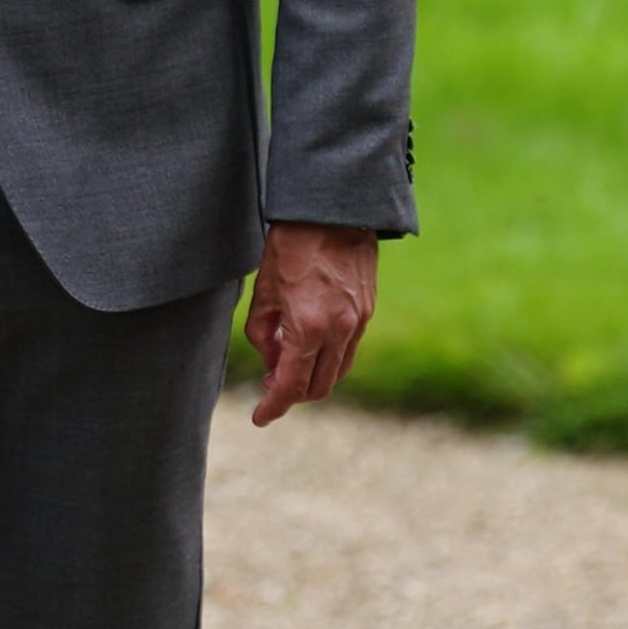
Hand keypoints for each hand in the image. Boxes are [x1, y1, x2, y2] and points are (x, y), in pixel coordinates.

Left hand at [246, 222, 379, 424]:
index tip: (260, 417)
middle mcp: (339, 330)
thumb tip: (271, 363)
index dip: (273, 407)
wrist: (334, 211)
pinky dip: (328, 357)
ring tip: (289, 363)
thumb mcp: (264, 291)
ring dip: (313, 378)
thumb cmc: (291, 246)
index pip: (291, 385)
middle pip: (318, 387)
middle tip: (270, 385)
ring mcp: (358, 322)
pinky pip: (349, 349)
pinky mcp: (367, 311)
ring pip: (338, 371)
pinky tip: (310, 342)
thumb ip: (263, 334)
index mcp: (309, 327)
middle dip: (293, 395)